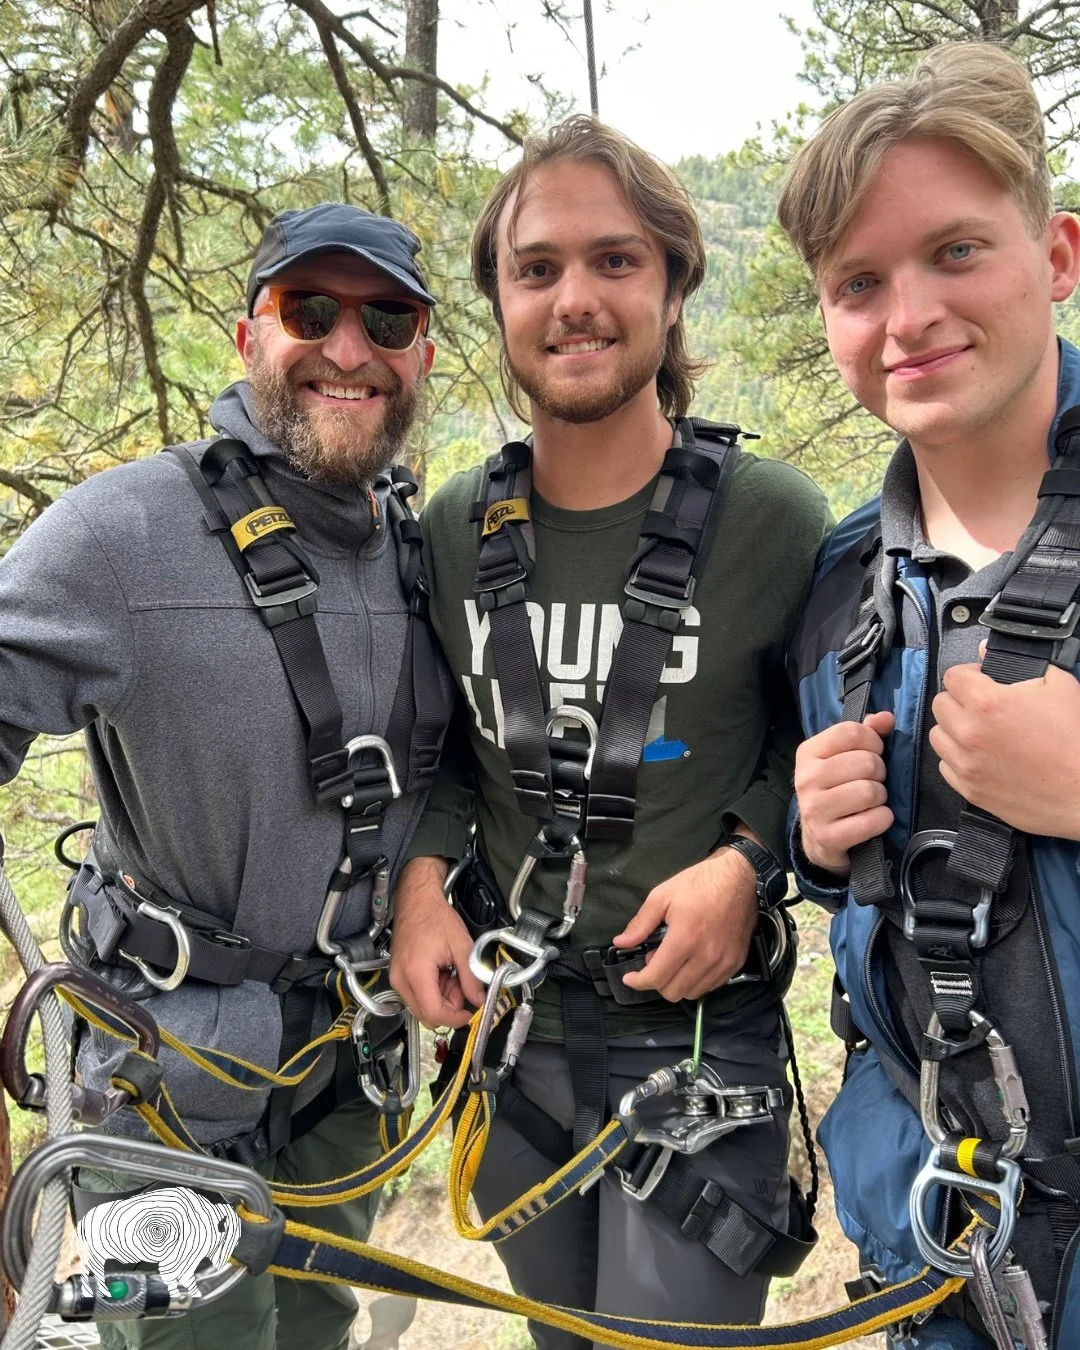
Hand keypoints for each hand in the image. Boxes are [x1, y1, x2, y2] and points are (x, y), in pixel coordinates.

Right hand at [389, 857, 485, 1028]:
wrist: (417, 901)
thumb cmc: (435, 917)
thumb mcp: (462, 946)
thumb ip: (472, 977)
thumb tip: (479, 999)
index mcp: (417, 973)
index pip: (434, 1013)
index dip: (455, 1018)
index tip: (469, 1013)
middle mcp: (401, 980)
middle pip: (427, 1014)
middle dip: (449, 1007)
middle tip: (461, 985)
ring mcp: (396, 979)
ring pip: (421, 1007)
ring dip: (441, 998)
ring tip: (451, 973)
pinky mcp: (397, 976)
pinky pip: (416, 996)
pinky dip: (432, 991)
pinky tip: (441, 972)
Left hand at [609, 848, 758, 1001]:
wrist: (739, 878)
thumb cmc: (699, 883)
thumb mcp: (662, 896)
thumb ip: (641, 923)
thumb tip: (621, 943)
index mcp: (685, 939)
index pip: (657, 977)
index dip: (638, 982)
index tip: (630, 978)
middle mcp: (706, 957)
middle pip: (673, 992)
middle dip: (657, 981)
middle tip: (655, 959)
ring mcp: (724, 963)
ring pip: (692, 993)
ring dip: (677, 982)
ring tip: (675, 959)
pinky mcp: (736, 963)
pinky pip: (711, 986)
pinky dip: (696, 981)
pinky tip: (692, 961)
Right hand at [794, 711, 895, 874]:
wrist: (819, 836)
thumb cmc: (836, 789)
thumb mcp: (844, 757)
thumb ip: (866, 733)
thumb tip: (886, 718)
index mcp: (808, 752)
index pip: (852, 732)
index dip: (873, 741)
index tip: (873, 753)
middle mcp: (806, 779)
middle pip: (866, 762)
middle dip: (879, 772)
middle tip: (871, 781)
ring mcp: (814, 809)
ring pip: (870, 791)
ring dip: (881, 797)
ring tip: (871, 801)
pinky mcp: (827, 836)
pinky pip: (873, 820)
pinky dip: (883, 819)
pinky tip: (874, 819)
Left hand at [930, 658, 1079, 838]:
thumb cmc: (1074, 742)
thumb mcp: (1059, 686)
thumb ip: (1023, 665)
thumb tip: (988, 652)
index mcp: (987, 703)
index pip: (953, 676)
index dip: (969, 674)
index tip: (980, 680)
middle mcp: (969, 733)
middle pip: (940, 704)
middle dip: (959, 700)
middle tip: (981, 705)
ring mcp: (966, 763)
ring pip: (938, 735)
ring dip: (954, 729)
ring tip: (979, 730)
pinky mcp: (969, 789)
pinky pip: (946, 766)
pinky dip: (958, 758)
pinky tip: (980, 755)